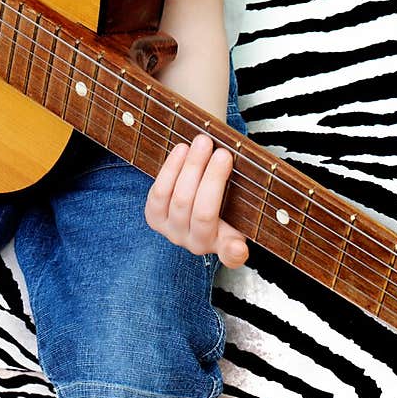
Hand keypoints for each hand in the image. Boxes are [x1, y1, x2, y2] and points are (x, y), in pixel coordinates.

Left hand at [145, 134, 248, 268]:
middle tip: (223, 153)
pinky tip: (181, 149)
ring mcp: (174, 233)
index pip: (232, 255)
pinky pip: (159, 194)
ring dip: (191, 167)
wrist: (194, 193)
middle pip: (204, 213)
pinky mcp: (154, 219)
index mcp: (227, 245)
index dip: (234, 252)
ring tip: (202, 142)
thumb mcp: (239, 198)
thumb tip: (237, 159)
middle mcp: (199, 244)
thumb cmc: (224, 193)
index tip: (238, 246)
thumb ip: (243, 189)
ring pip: (180, 200)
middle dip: (212, 179)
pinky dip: (171, 168)